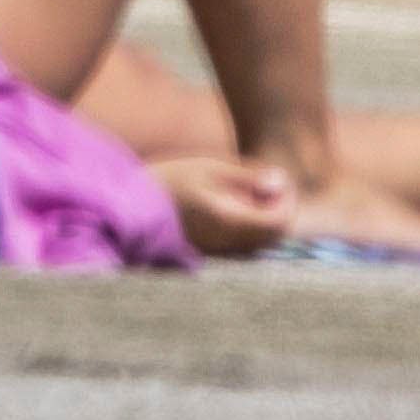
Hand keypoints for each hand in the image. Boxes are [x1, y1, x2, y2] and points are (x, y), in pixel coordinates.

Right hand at [162, 154, 302, 258]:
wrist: (133, 206)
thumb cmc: (171, 179)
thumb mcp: (210, 167)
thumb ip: (249, 176)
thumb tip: (281, 181)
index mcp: (232, 219)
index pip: (281, 221)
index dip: (287, 200)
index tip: (275, 179)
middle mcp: (232, 242)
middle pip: (275, 235)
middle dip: (278, 209)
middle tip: (263, 183)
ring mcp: (223, 251)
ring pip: (262, 241)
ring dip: (264, 217)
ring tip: (245, 192)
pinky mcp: (215, 253)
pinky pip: (245, 244)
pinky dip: (249, 226)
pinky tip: (230, 205)